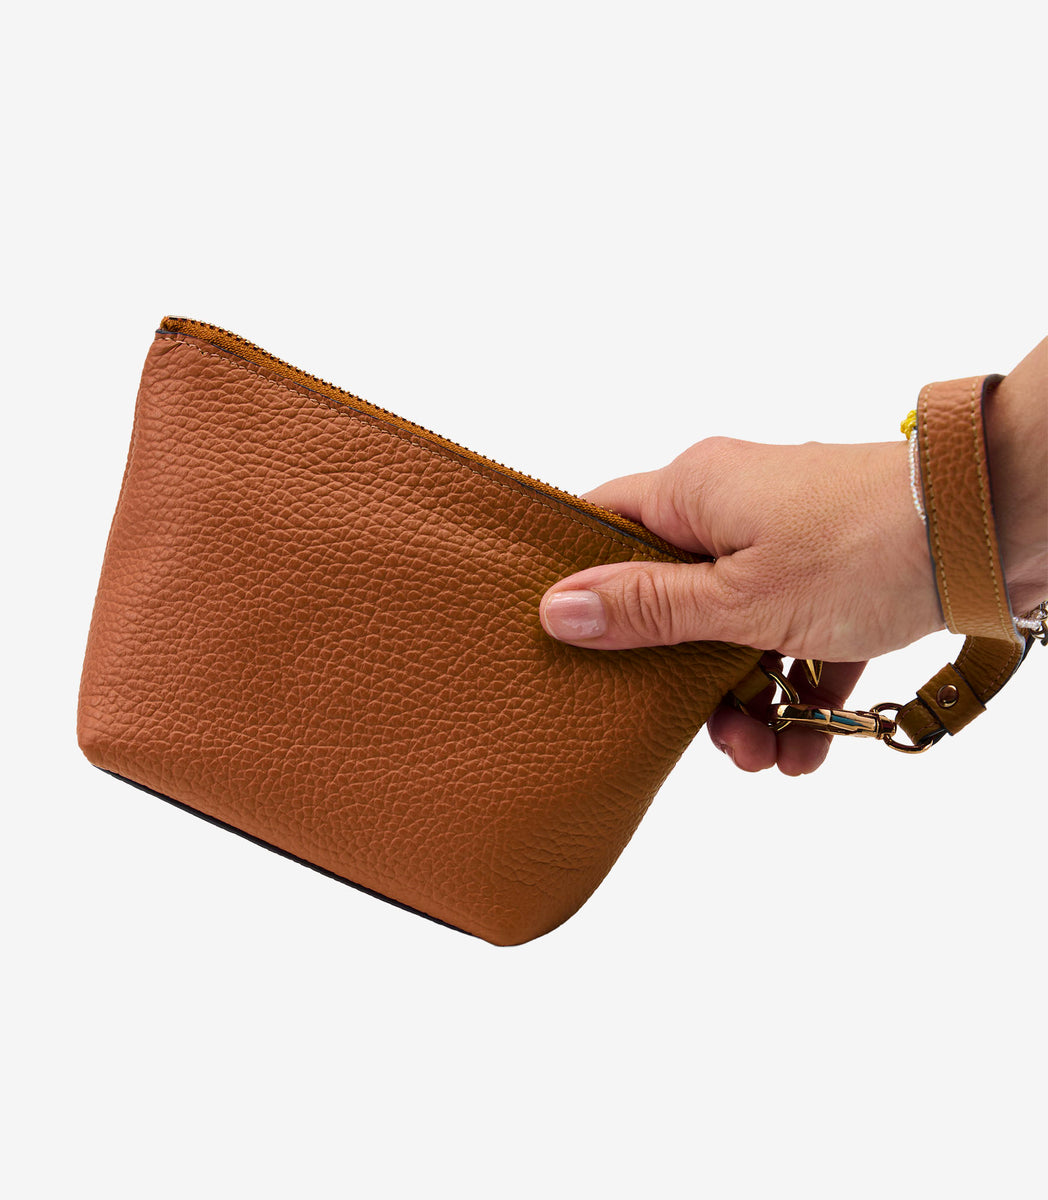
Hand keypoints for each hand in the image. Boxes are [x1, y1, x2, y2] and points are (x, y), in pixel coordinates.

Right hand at [539, 437, 943, 774]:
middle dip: (680, 675)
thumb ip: (646, 609)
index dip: (577, 579)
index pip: (603, 523)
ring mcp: (786, 540)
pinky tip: (808, 745)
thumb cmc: (861, 547)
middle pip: (671, 595)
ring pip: (735, 626)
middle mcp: (732, 507)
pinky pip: (793, 635)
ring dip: (745, 697)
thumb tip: (556, 610)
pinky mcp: (834, 572)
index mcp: (692, 492)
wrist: (993, 530)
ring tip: (767, 754)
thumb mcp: (738, 598)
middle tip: (695, 731)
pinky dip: (797, 687)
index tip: (565, 639)